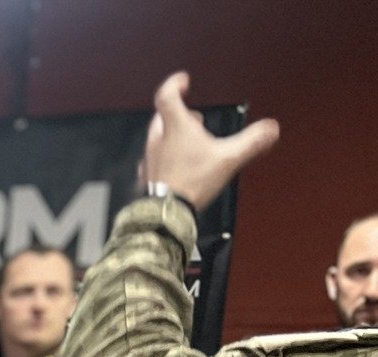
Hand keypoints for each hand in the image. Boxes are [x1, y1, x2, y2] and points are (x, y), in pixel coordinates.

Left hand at [140, 72, 279, 208]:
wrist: (166, 213)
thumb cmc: (192, 182)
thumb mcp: (228, 159)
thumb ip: (251, 141)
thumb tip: (272, 128)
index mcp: (175, 127)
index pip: (167, 96)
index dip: (174, 84)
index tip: (183, 80)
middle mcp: (158, 140)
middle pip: (162, 116)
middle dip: (178, 112)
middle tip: (194, 117)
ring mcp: (150, 158)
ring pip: (157, 137)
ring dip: (173, 133)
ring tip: (192, 140)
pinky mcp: (148, 176)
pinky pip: (155, 158)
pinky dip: (166, 154)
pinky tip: (178, 164)